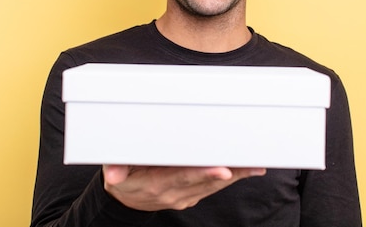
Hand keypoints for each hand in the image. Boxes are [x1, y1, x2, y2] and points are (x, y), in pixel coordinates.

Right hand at [103, 165, 265, 210]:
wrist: (125, 201)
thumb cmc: (124, 176)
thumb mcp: (114, 171)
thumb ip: (114, 168)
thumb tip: (111, 173)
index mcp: (156, 184)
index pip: (183, 177)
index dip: (202, 174)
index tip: (220, 168)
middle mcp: (174, 193)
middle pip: (206, 181)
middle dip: (229, 172)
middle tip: (249, 163)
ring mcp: (184, 196)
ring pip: (214, 185)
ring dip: (236, 175)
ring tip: (254, 165)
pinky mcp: (192, 195)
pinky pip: (214, 188)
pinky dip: (232, 179)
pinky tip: (246, 170)